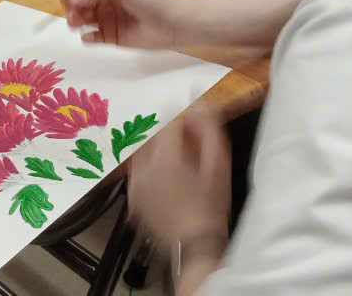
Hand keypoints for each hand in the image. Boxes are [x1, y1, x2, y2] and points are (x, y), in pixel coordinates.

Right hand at [60, 0, 183, 48]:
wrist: (172, 24)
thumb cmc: (150, 0)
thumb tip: (73, 0)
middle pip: (79, 1)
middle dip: (72, 6)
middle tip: (73, 14)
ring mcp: (107, 18)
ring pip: (83, 18)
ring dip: (75, 20)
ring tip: (77, 23)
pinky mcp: (111, 36)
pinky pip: (93, 37)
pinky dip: (87, 36)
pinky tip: (88, 36)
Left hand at [128, 107, 231, 250]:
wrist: (195, 245)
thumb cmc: (211, 207)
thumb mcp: (218, 165)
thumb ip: (209, 130)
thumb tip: (202, 105)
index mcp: (164, 159)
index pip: (168, 120)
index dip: (184, 115)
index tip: (194, 119)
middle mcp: (143, 169)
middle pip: (154, 135)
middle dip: (172, 134)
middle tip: (191, 145)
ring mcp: (135, 186)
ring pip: (145, 153)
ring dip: (161, 150)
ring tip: (182, 164)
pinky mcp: (133, 199)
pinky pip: (140, 173)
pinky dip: (152, 170)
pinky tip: (171, 181)